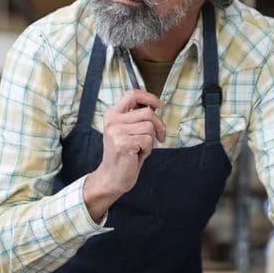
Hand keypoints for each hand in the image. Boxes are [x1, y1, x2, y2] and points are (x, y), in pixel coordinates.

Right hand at [84, 89, 165, 220]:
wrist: (112, 177)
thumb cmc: (124, 155)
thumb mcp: (127, 131)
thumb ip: (136, 118)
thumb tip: (155, 106)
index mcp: (112, 114)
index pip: (132, 94)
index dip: (149, 97)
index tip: (160, 105)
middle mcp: (112, 120)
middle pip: (147, 112)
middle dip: (159, 125)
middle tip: (160, 137)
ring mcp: (117, 131)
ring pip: (150, 126)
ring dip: (151, 139)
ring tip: (141, 148)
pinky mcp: (123, 142)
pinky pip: (148, 139)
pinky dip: (148, 148)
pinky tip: (138, 154)